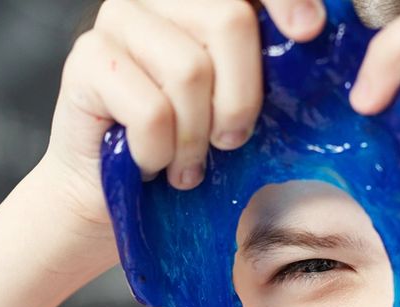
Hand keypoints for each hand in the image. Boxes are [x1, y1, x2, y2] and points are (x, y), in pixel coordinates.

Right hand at [36, 0, 326, 254]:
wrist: (108, 193)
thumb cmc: (181, 146)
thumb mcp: (234, 101)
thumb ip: (265, 64)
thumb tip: (315, 36)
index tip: (310, 32)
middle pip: (228, 20)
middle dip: (240, 97)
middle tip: (230, 142)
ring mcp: (115, 20)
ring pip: (190, 70)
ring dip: (196, 136)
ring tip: (187, 165)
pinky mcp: (85, 59)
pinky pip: (151, 109)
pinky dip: (160, 151)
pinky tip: (151, 163)